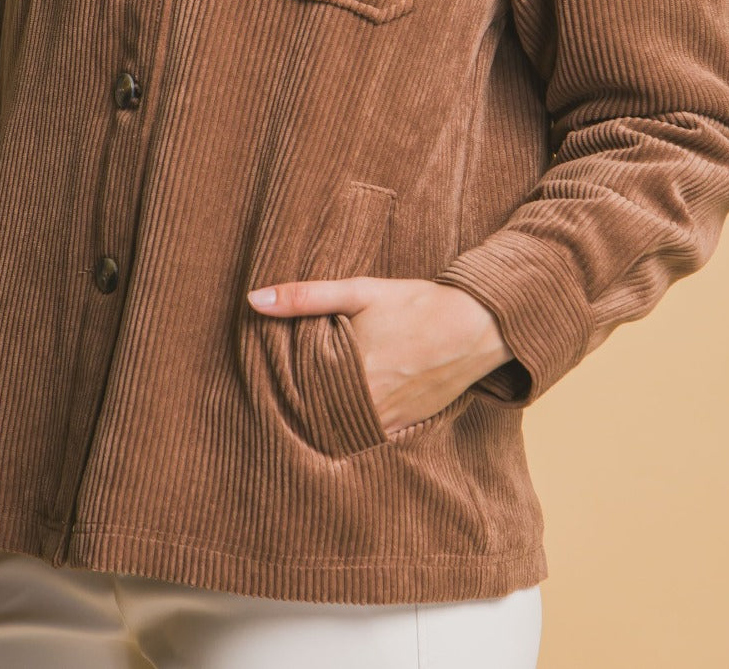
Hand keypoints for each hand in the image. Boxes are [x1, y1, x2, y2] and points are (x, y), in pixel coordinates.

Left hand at [247, 276, 514, 434]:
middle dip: (300, 409)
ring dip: (326, 421)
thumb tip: (252, 299)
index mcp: (351, 375)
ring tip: (307, 408)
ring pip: (343, 431)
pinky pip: (371, 437)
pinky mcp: (408, 425)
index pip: (298, 396)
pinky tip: (344, 415)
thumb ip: (304, 297)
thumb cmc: (415, 304)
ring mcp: (391, 421)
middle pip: (318, 417)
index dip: (280, 393)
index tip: (263, 388)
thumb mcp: (359, 291)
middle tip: (276, 401)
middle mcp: (369, 406)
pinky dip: (355, 428)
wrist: (475, 324)